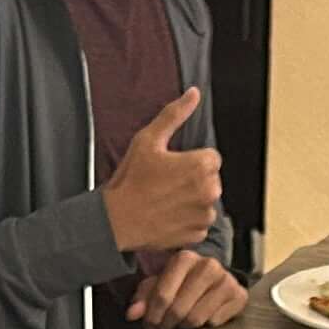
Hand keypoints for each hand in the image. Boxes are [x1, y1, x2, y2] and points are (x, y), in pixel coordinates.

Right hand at [104, 87, 223, 260]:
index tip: (172, 167)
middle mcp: (209, 191)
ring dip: (192, 201)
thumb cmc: (131, 180)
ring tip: (166, 201)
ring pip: (206, 202)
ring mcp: (204, 215)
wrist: (117, 220)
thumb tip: (193, 93)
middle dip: (193, 180)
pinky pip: (199, 223)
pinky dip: (188, 221)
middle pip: (211, 180)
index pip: (211, 158)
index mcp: (201, 165)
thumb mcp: (148, 140)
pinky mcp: (198, 234)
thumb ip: (175, 115)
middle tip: (166, 184)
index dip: (191, 161)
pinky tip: (168, 216)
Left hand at [126, 246, 247, 328]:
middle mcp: (208, 265)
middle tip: (165, 326)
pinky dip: (206, 325)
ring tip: (182, 322)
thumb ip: (144, 297)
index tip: (150, 324)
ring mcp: (226, 280)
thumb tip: (132, 314)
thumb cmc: (183, 281)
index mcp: (185, 258)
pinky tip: (203, 317)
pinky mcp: (240, 295)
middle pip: (180, 310)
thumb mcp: (160, 283)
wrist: (215, 279)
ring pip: (197, 319)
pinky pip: (215, 322)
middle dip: (168, 323)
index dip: (153, 315)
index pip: (163, 295)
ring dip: (185, 326)